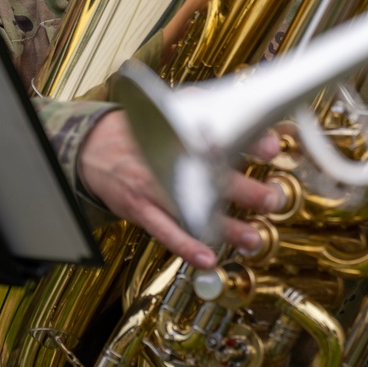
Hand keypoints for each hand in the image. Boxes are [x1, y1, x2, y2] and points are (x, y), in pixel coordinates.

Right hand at [79, 110, 282, 267]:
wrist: (94, 147)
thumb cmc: (141, 130)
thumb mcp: (170, 108)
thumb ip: (204, 107)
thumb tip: (246, 107)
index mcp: (180, 130)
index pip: (221, 132)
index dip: (249, 140)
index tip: (273, 147)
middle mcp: (168, 158)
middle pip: (212, 176)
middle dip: (246, 190)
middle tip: (273, 199)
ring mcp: (154, 186)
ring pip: (193, 210)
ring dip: (226, 227)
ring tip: (254, 238)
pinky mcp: (140, 209)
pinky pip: (165, 231)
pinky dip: (187, 247)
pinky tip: (208, 259)